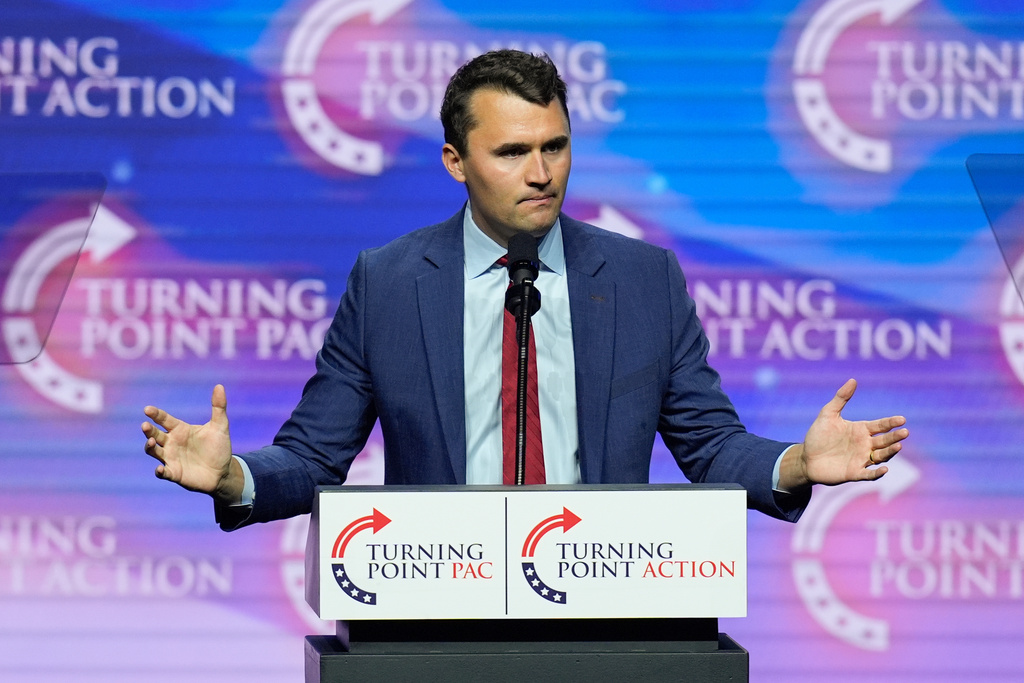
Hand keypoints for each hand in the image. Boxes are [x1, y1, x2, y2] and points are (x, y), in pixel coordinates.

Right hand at [141, 384, 241, 502]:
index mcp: (180, 430)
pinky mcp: (174, 473)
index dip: (156, 414)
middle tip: (145, 425)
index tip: (147, 409)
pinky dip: (160, 471)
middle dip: (148, 430)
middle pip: (154, 434)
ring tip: (152, 442)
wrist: (223, 471)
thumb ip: (219, 407)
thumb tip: (219, 386)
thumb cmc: (219, 447)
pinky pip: (163, 472)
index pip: (164, 419)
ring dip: (149, 447)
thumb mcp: (220, 426)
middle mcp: (172, 443)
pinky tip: (160, 468)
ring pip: (153, 451)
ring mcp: (171, 458)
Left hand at [779, 379, 907, 489]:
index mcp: (861, 430)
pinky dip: (877, 473)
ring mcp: (861, 459)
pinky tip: (884, 469)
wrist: (806, 457)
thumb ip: (840, 398)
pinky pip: (868, 474)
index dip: (891, 423)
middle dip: (895, 436)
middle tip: (904, 432)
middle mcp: (865, 444)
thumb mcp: (828, 414)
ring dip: (890, 452)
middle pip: (885, 441)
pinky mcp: (854, 473)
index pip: (881, 425)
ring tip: (898, 446)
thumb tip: (853, 380)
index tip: (902, 419)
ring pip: (881, 456)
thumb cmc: (818, 436)